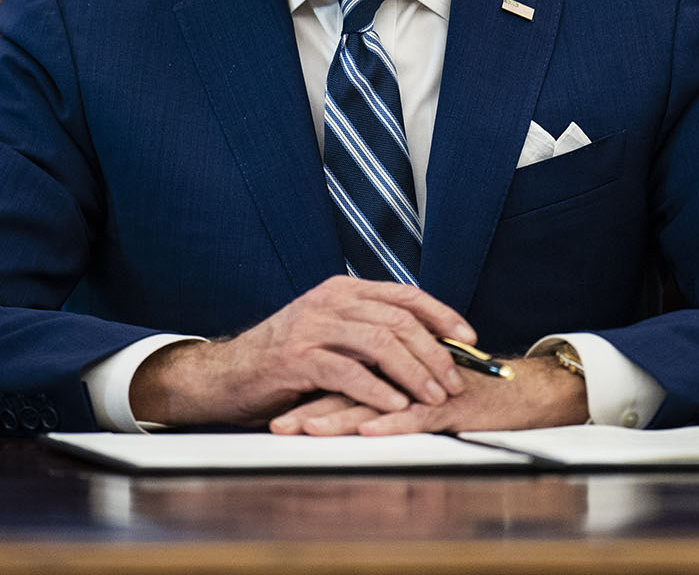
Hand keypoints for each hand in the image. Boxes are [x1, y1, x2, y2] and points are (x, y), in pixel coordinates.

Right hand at [128, 276, 474, 427]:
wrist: (229, 375)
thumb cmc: (286, 361)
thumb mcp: (331, 335)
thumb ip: (368, 333)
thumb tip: (425, 348)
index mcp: (343, 291)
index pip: (405, 295)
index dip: (442, 316)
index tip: (470, 339)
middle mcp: (330, 301)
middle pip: (399, 319)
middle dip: (434, 352)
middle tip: (455, 380)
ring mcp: (312, 327)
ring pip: (380, 342)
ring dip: (414, 372)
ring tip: (434, 396)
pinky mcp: (297, 358)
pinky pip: (348, 373)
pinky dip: (378, 390)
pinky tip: (397, 407)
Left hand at [267, 355, 589, 435]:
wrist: (514, 392)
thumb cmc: (463, 392)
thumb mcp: (414, 390)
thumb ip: (379, 388)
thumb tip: (335, 407)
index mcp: (388, 365)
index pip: (339, 373)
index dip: (305, 390)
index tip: (271, 409)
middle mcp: (401, 371)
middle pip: (346, 384)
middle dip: (308, 404)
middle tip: (277, 423)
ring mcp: (424, 386)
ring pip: (374, 399)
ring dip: (338, 415)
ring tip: (307, 428)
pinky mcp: (447, 403)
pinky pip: (415, 414)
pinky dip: (391, 422)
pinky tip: (368, 432)